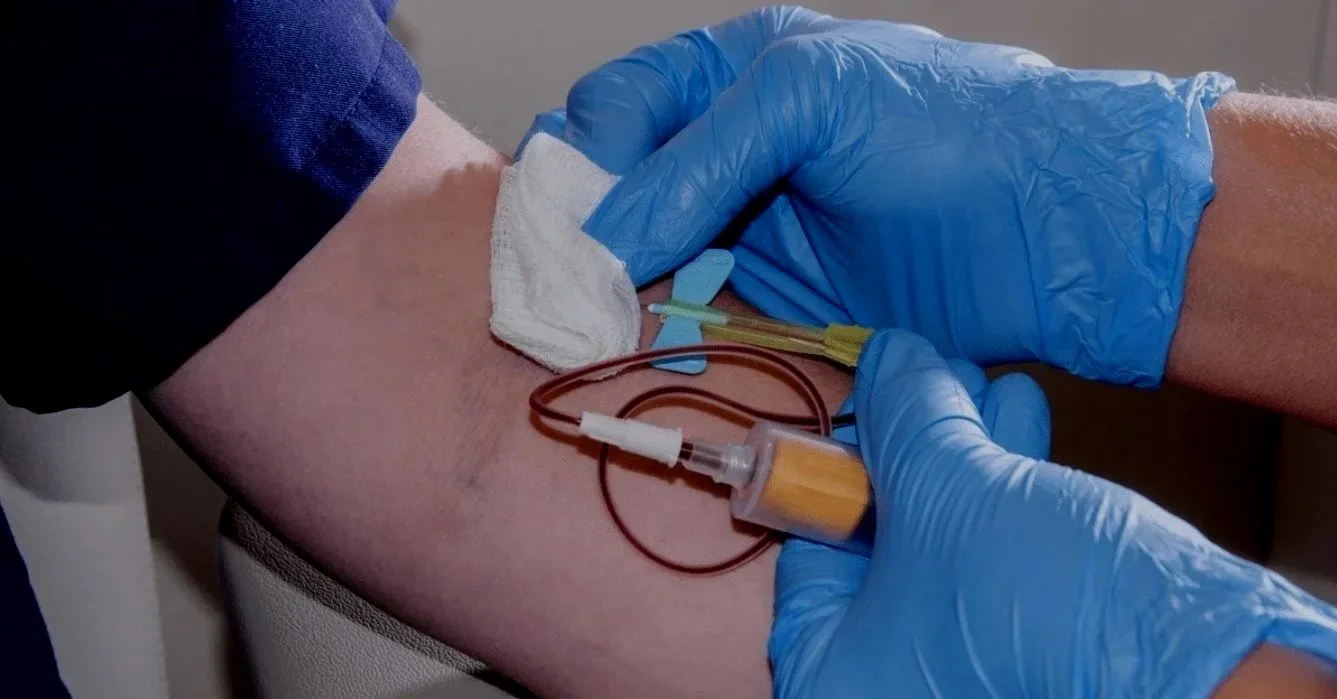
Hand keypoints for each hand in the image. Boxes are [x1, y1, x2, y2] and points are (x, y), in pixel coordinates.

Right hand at [523, 6, 1234, 384]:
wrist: (1050, 227)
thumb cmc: (948, 129)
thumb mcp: (804, 100)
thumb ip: (694, 161)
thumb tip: (598, 235)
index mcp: (734, 71)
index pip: (617, 105)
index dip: (583, 155)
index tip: (568, 214)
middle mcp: (730, 147)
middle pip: (616, 182)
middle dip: (583, 224)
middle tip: (563, 272)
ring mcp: (748, 224)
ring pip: (640, 252)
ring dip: (609, 281)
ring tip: (591, 311)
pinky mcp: (771, 296)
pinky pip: (687, 308)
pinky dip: (655, 323)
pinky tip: (641, 333)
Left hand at [769, 330, 1336, 696]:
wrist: (1188, 659)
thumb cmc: (1038, 602)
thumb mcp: (946, 486)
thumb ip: (902, 416)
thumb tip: (888, 359)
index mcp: (835, 669)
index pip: (809, 552)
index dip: (836, 466)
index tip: (864, 405)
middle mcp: (891, 679)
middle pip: (879, 539)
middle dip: (913, 443)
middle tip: (923, 378)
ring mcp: (961, 667)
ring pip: (944, 538)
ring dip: (966, 447)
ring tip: (976, 380)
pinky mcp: (1028, 645)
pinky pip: (996, 552)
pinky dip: (1007, 482)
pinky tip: (1020, 413)